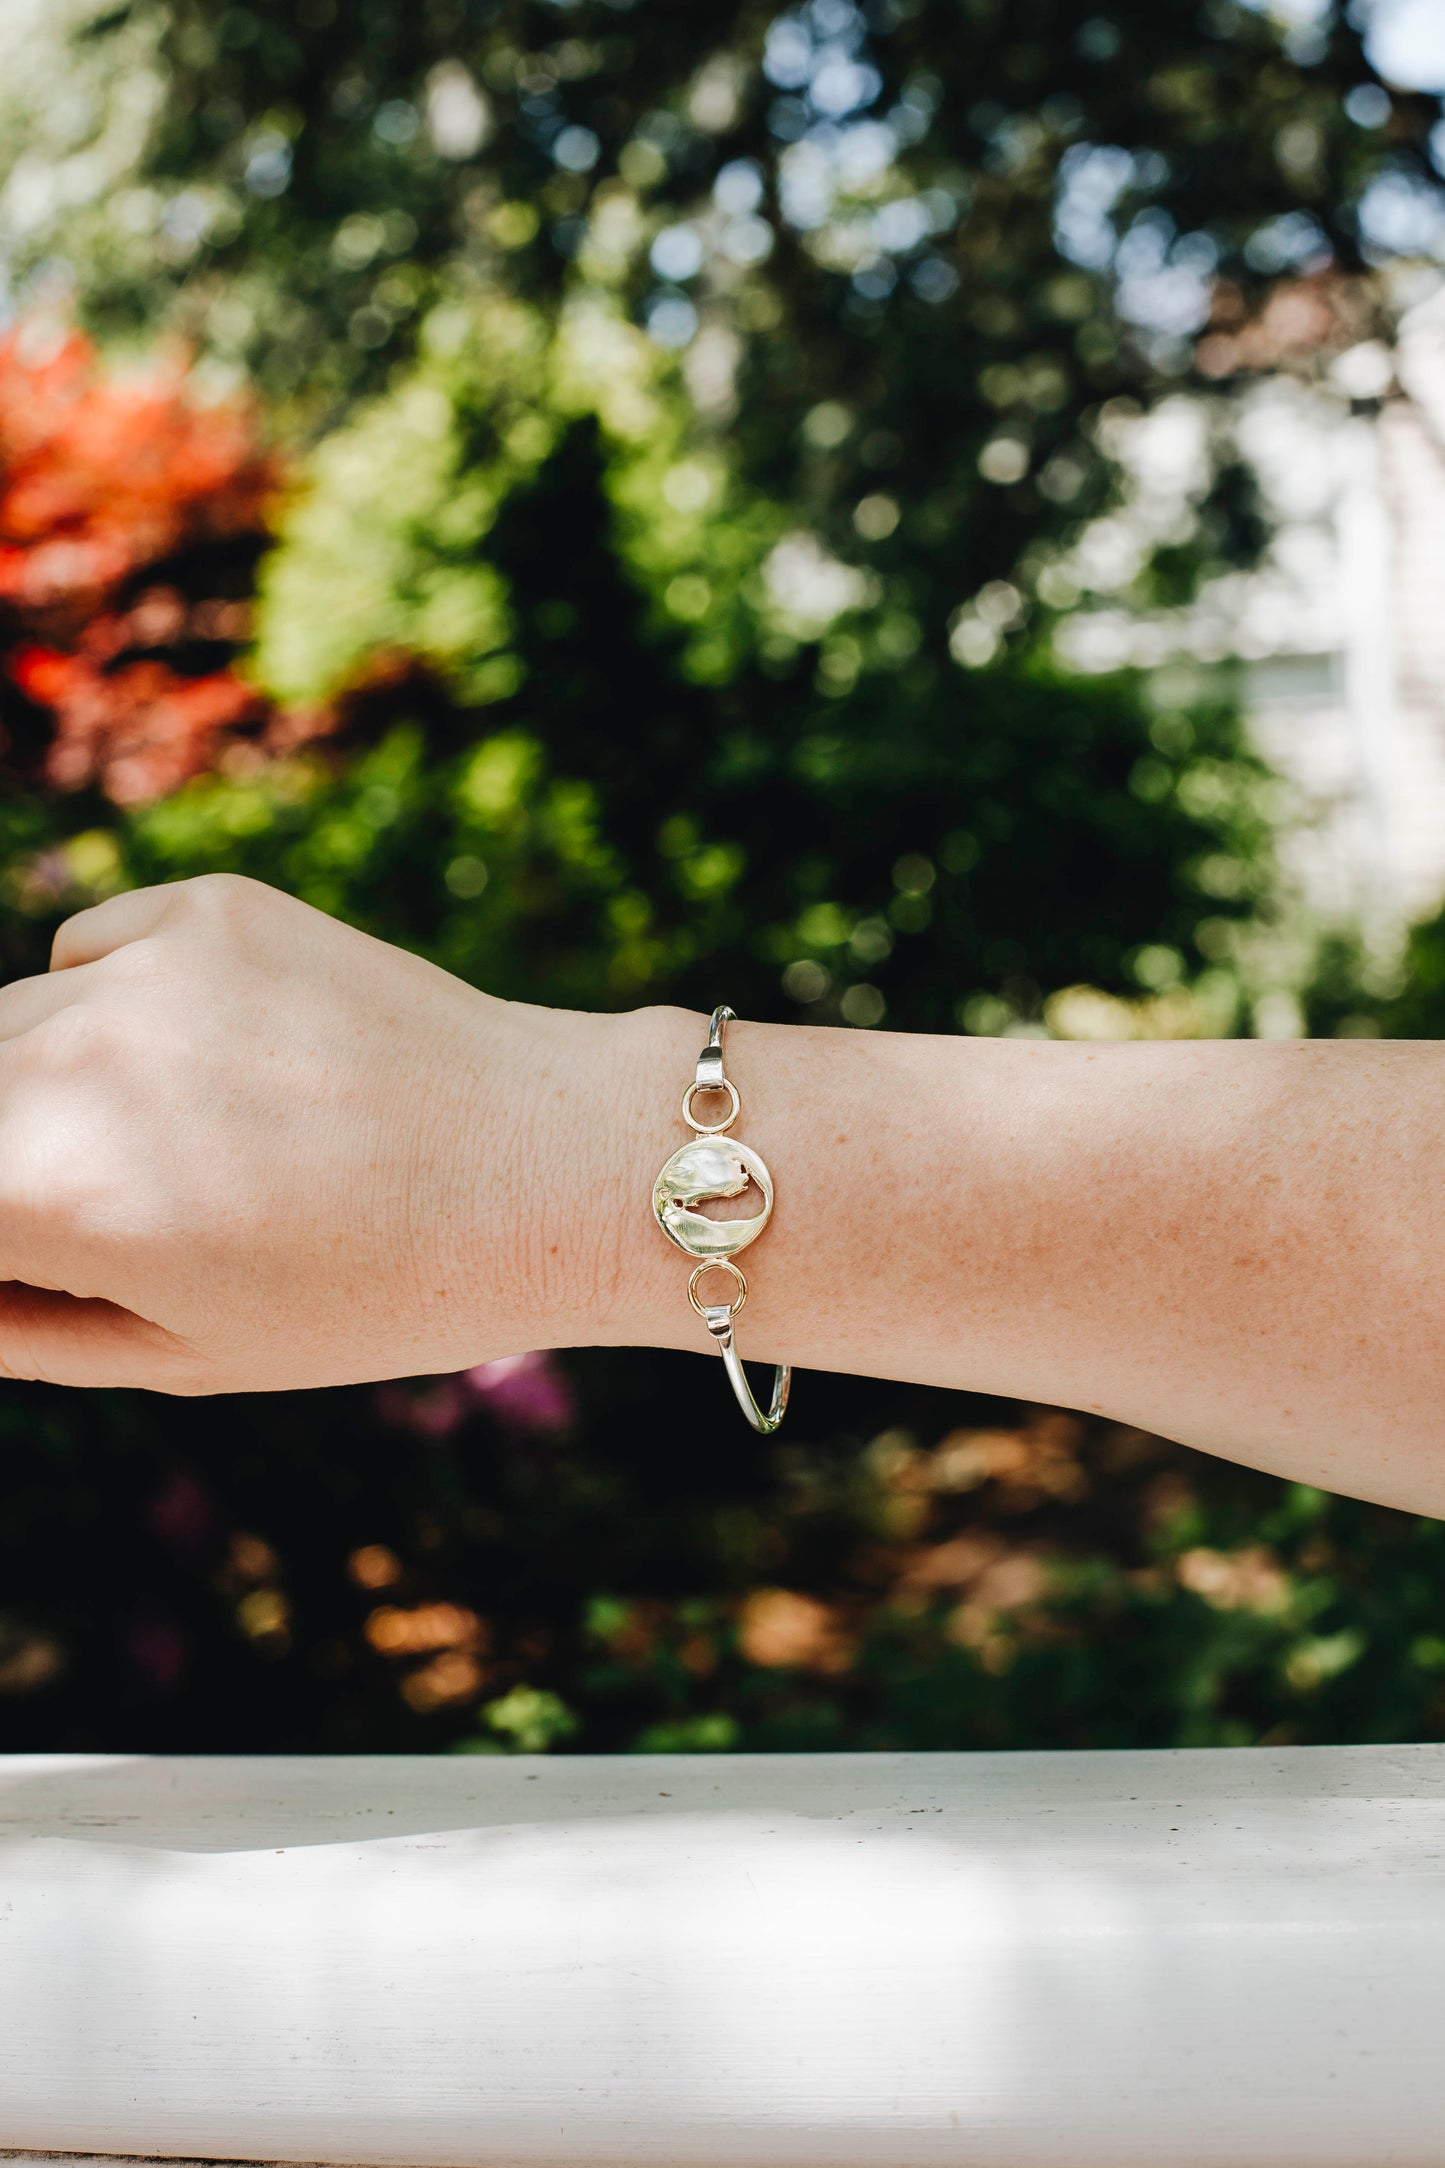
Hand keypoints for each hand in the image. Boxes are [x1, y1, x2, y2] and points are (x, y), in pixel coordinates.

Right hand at [0, 875, 623, 1392]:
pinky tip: (206, 1066)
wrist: (552, 1166)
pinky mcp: (211, 904)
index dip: (1, 1233)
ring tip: (173, 1150)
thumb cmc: (378, 1293)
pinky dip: (104, 1006)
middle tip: (105, 1208)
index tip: (39, 1243)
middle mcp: (75, 1055)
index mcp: (53, 1188)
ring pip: (5, 1021)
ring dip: (34, 1085)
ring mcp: (146, 964)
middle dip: (6, 1162)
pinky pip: (90, 951)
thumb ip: (16, 1321)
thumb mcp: (179, 1355)